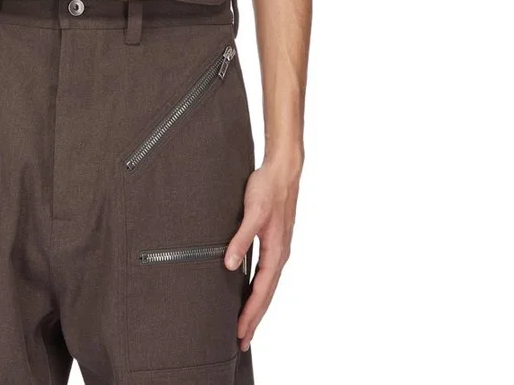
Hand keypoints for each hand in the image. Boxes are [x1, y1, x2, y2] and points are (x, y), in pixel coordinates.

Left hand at [223, 154, 301, 351]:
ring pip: (267, 286)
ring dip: (257, 307)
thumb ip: (241, 238)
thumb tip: (230, 265)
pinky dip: (259, 289)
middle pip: (266, 295)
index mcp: (276, 252)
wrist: (283, 170)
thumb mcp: (252, 212)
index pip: (261, 291)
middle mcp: (280, 255)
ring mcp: (279, 250)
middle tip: (242, 342)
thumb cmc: (268, 188)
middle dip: (254, 319)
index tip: (240, 332)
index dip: (250, 313)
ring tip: (246, 325)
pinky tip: (251, 293)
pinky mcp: (275, 243)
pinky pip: (267, 274)